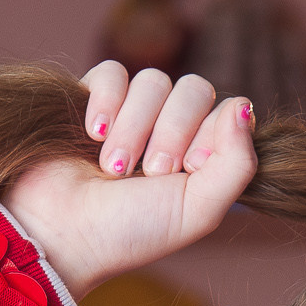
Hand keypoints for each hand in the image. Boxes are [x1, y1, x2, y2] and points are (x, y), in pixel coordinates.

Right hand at [0, 61, 257, 296]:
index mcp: (200, 158)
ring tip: (113, 168)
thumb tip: (243, 105)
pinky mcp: (91, 99)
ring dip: (134, 127)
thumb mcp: (198, 211)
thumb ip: (237, 165)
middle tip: (149, 172)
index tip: (187, 170)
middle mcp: (169, 132)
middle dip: (172, 131)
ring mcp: (131, 114)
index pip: (226, 111)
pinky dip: (104, 101)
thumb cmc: (130, 232)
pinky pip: (112, 72)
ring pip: (153, 81)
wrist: (62, 233)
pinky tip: (93, 134)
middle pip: (194, 89)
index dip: (208, 134)